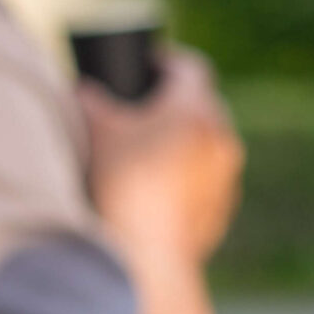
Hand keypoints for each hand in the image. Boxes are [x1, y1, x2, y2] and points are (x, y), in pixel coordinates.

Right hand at [81, 46, 242, 263]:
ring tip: (153, 148)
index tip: (150, 65)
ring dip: (186, 140)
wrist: (148, 252)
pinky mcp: (225, 205)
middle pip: (203, 104)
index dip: (168, 61)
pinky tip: (163, 187)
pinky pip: (210, 178)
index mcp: (196, 108)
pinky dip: (191, 175)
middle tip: (147, 106)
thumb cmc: (124, 183)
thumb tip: (85, 89)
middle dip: (177, 101)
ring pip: (209, 143)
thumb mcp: (98, 131)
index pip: (191, 67)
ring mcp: (228, 173)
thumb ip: (91, 100)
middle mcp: (221, 136)